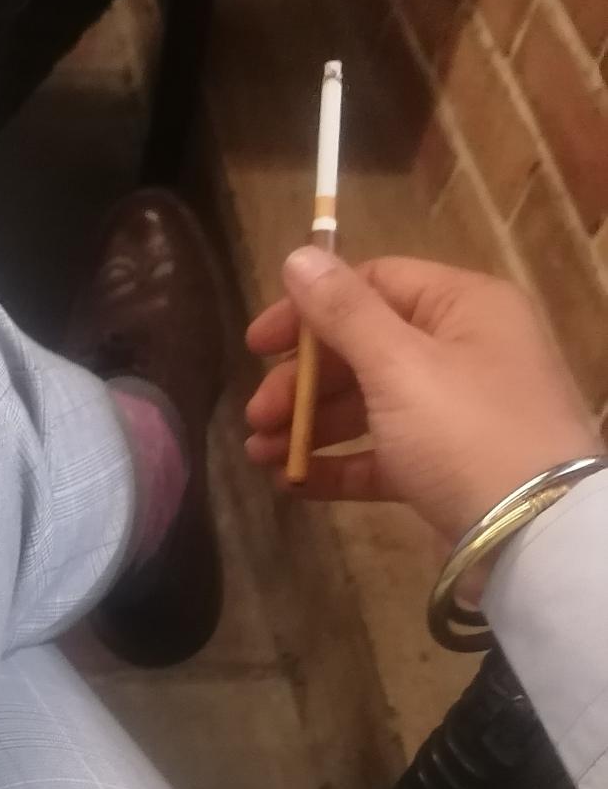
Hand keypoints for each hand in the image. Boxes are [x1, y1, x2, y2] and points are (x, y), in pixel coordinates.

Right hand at [244, 248, 603, 545]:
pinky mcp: (444, 466)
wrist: (531, 533)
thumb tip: (299, 255)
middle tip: (257, 415)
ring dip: (310, 426)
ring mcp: (454, 411)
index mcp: (463, 307)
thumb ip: (344, 312)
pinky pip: (380, 455)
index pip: (374, 284)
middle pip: (363, 349)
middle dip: (302, 383)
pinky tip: (291, 482)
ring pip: (367, 406)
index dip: (310, 310)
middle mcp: (462, 350)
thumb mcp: (400, 364)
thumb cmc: (466, 431)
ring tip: (261, 454)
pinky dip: (337, 464)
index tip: (257, 347)